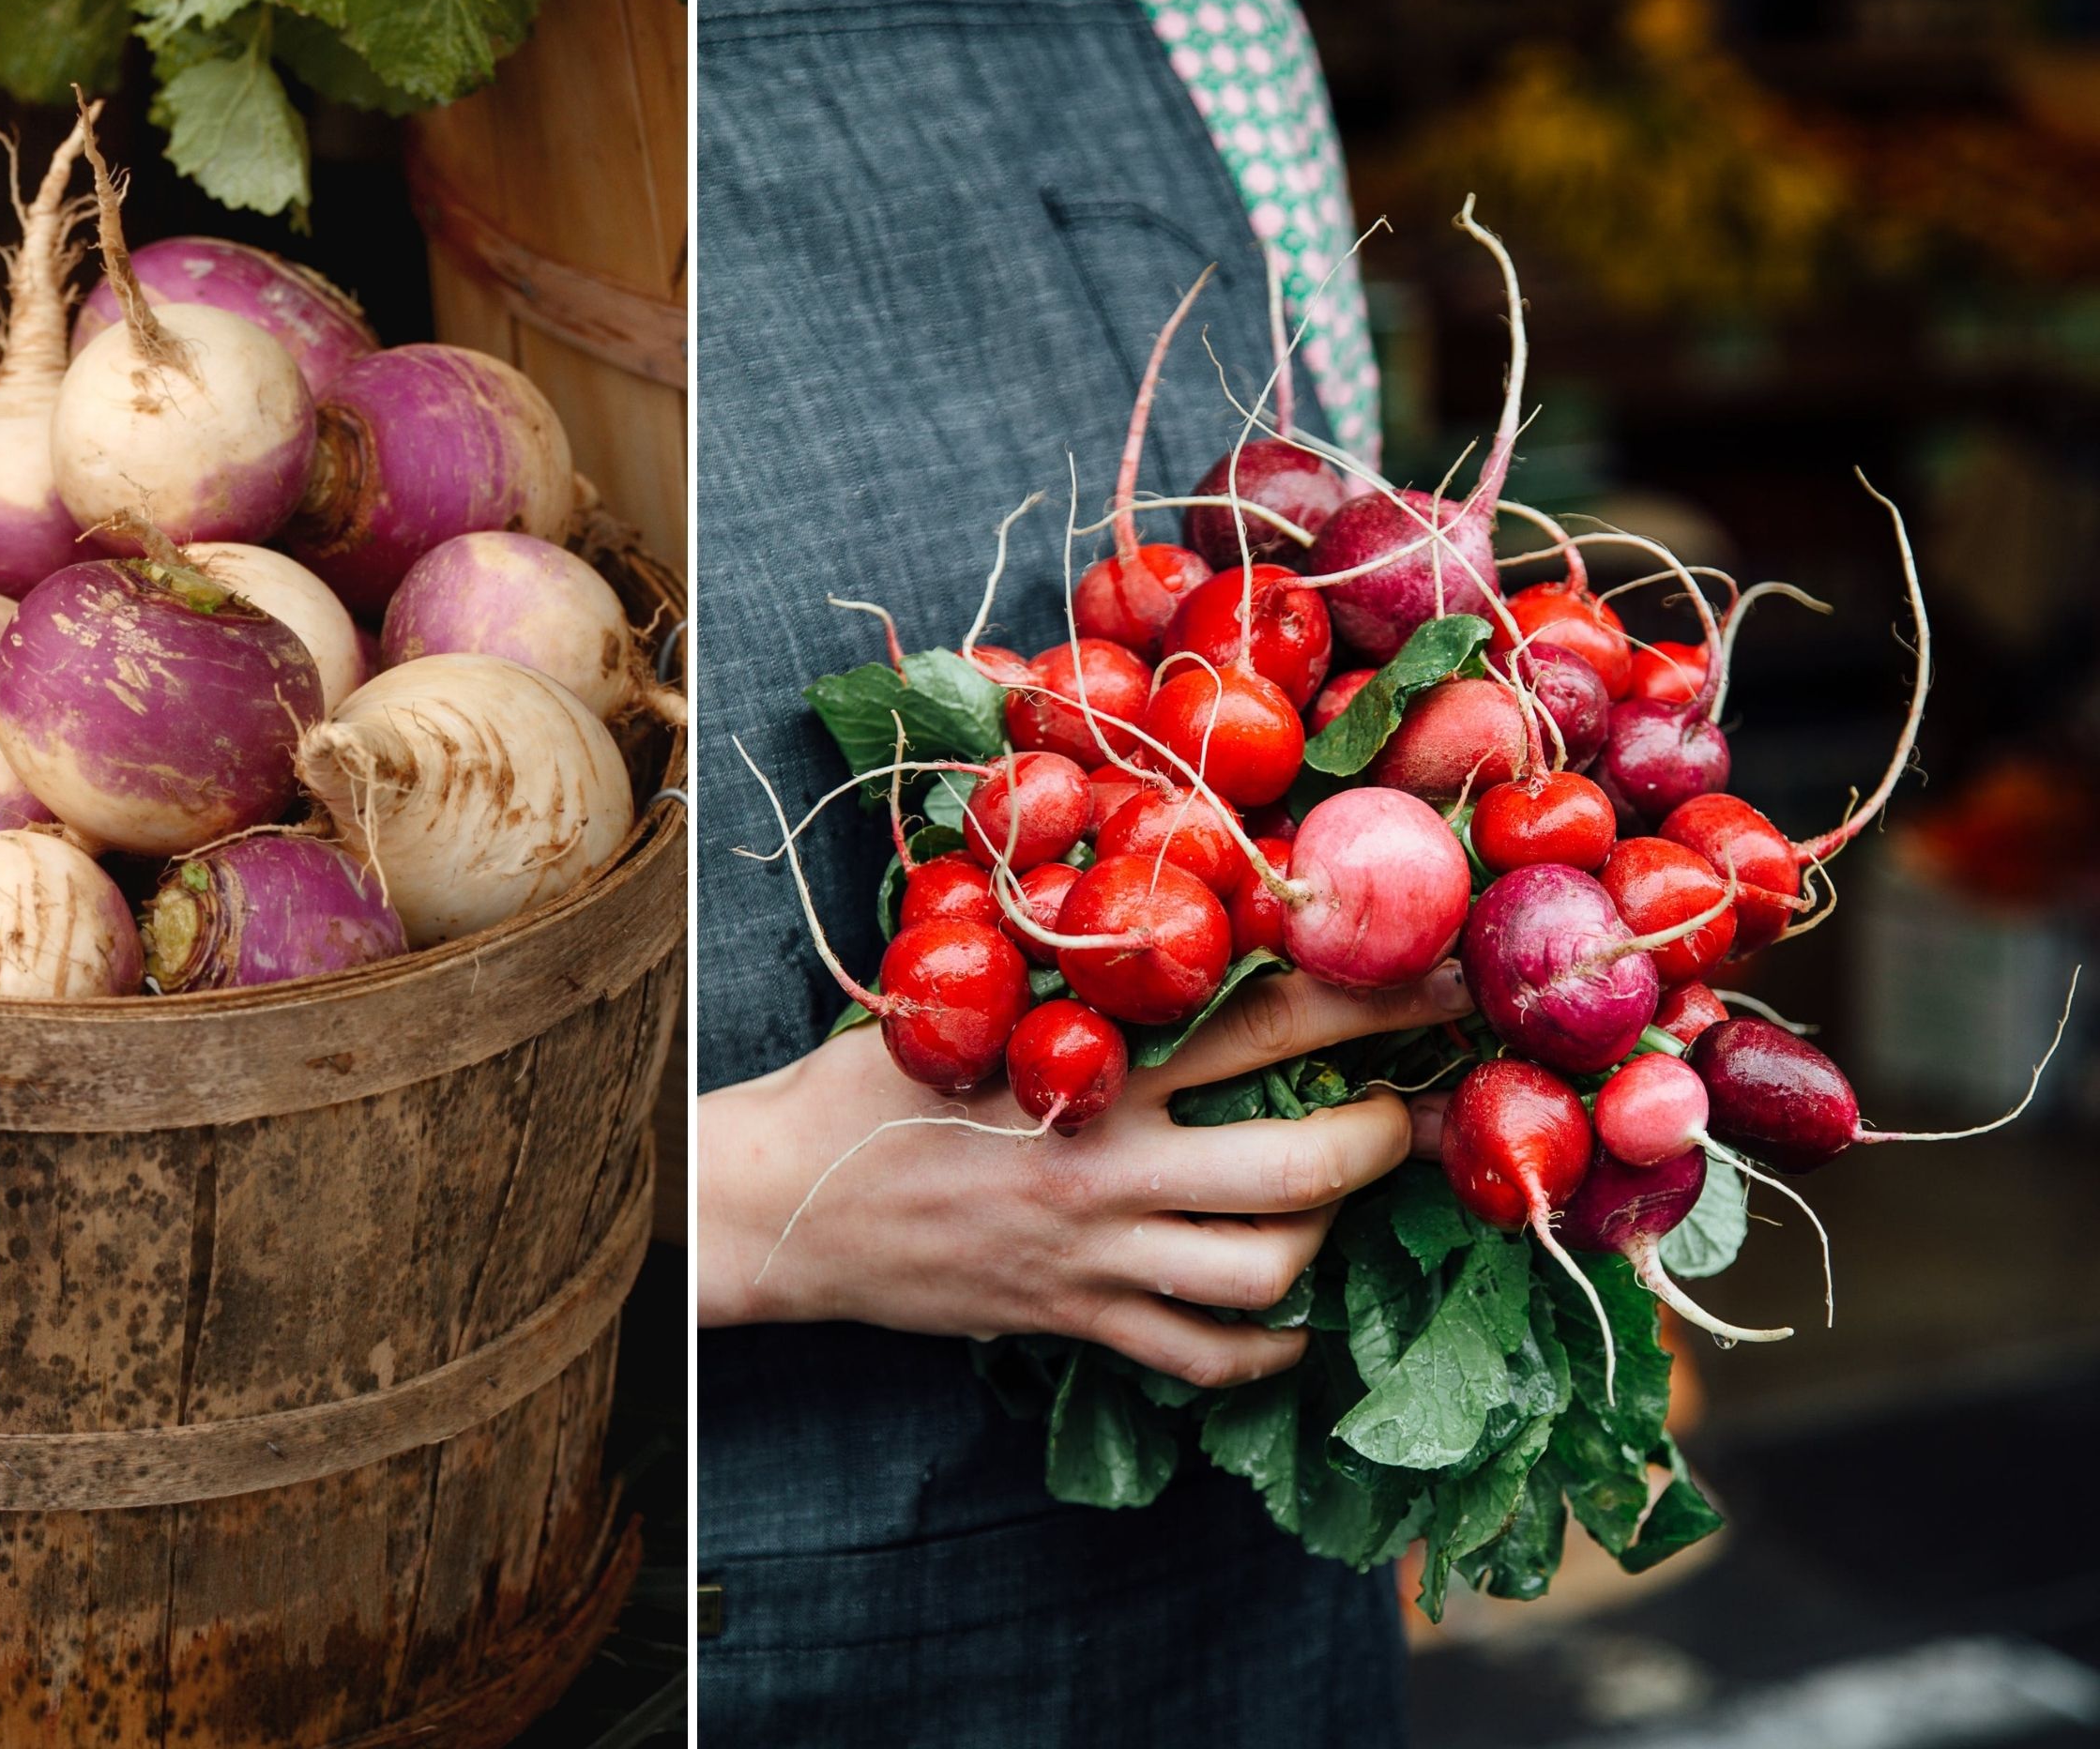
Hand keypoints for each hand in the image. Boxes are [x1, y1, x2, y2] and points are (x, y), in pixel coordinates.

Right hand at [697, 962, 1475, 1386]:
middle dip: (1383, 1136)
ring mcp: (1092, 1253)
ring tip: (1337, 1197)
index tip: (1448, 977)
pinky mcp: (1071, 1319)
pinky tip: (1285, 1314)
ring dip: (1328, 1236)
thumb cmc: (867, 1078)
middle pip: (1299, 1165)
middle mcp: (1105, 1162)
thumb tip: (1154, 869)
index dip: (1373, 997)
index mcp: (1086, 1062)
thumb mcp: (964, 991)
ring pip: (1265, 1270)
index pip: (1264, 1018)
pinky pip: (1202, 1356)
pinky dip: (1266, 1345)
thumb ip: (1066, 955)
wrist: (777, 1200)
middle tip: (1412, 1109)